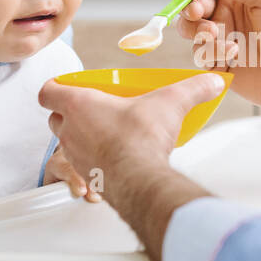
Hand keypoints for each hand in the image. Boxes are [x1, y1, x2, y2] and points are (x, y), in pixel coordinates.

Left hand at [38, 73, 227, 197]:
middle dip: (69, 113)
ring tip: (107, 133)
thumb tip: (213, 81)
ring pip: (67, 142)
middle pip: (55, 117)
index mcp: (79, 104)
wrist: (139, 180)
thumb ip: (193, 89)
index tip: (70, 87)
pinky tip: (115, 156)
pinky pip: (81, 164)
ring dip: (81, 136)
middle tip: (94, 109)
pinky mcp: (86, 176)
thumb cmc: (141, 138)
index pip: (48, 91)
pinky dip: (93, 159)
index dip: (56, 88)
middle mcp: (70, 130)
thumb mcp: (171, 103)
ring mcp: (75, 156)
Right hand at [170, 0, 260, 113]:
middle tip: (201, 15)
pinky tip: (234, 57)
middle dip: (190, 10)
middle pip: (190, 7)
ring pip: (191, 33)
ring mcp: (222, 40)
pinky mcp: (220, 65)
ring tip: (220, 37)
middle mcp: (227, 15)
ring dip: (200, 34)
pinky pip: (200, 58)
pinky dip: (212, 55)